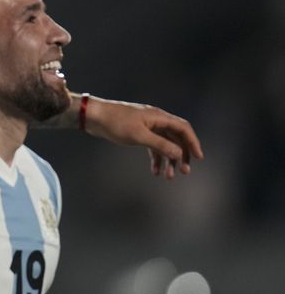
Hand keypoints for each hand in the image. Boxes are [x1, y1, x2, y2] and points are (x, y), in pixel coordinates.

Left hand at [84, 97, 203, 178]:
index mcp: (159, 117)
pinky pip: (152, 146)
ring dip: (168, 160)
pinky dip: (155, 158)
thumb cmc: (115, 123)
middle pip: (176, 138)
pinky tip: (155, 171)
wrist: (94, 117)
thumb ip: (159, 144)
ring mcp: (147, 126)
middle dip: (181, 155)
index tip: (199, 158)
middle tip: (184, 172)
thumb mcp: (138, 136)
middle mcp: (156, 120)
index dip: (193, 142)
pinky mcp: (138, 132)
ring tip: (169, 177)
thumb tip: (178, 153)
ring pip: (164, 144)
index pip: (183, 128)